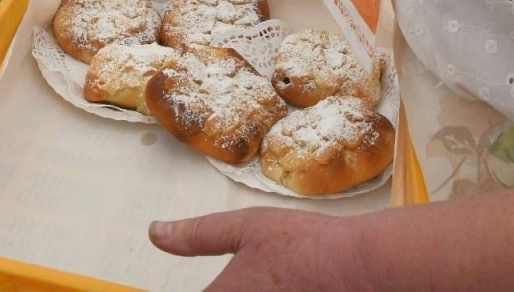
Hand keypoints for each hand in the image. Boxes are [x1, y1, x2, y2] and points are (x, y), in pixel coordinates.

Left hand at [150, 207, 370, 290]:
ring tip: (269, 278)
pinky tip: (284, 286)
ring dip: (251, 291)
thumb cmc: (302, 244)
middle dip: (226, 289)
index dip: (207, 290)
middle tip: (254, 274)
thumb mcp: (243, 227)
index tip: (218, 280)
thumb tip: (156, 233)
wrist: (357, 265)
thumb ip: (196, 235)